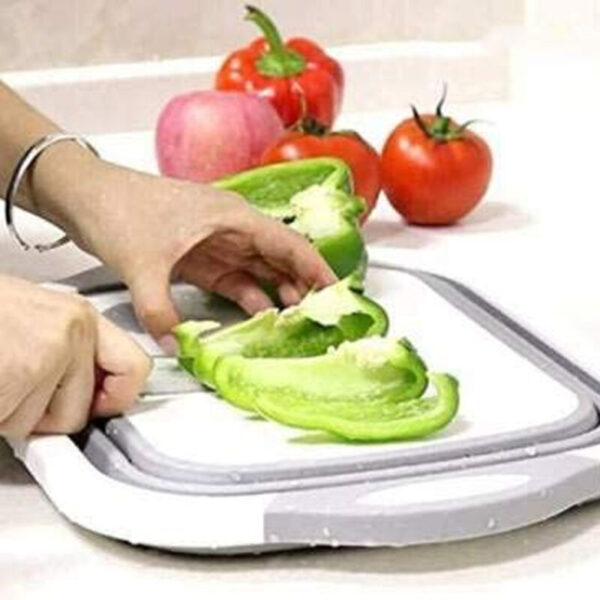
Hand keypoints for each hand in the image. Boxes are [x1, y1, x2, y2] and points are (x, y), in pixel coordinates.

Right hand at [0, 275, 150, 437]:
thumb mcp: (36, 322)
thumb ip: (70, 355)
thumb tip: (97, 394)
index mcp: (81, 317)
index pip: (136, 368)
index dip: (117, 399)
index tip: (99, 406)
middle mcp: (73, 330)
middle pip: (79, 412)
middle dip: (41, 416)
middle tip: (12, 387)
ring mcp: (48, 352)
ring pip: (38, 424)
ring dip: (7, 412)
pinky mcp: (19, 372)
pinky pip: (8, 425)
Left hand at [38, 151, 336, 346]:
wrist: (85, 195)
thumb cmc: (120, 205)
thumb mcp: (143, 263)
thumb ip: (159, 310)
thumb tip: (175, 343)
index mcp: (232, 217)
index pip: (289, 243)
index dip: (317, 268)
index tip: (337, 291)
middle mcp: (231, 228)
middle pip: (280, 260)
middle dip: (301, 288)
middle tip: (316, 318)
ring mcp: (217, 243)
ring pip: (260, 272)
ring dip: (277, 296)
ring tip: (292, 323)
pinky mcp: (200, 256)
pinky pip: (234, 281)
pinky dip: (247, 298)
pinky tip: (255, 317)